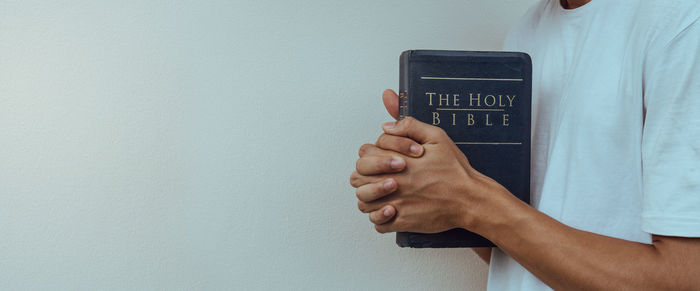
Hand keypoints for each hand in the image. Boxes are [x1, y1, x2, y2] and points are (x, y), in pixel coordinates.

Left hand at [351, 117, 511, 233]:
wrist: (469, 199)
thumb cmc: (454, 169)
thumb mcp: (436, 137)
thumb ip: (409, 126)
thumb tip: (386, 126)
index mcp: (396, 161)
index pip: (365, 154)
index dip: (373, 154)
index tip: (386, 158)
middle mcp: (391, 183)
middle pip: (357, 179)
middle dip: (365, 175)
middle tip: (380, 176)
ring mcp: (395, 204)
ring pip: (363, 203)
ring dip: (369, 197)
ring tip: (382, 193)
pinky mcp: (402, 221)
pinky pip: (378, 223)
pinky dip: (379, 218)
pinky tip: (390, 210)